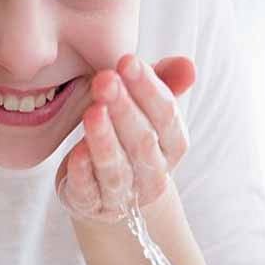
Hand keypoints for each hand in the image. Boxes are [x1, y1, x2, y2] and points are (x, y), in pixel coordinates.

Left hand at [55, 54, 195, 224]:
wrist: (105, 193)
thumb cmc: (125, 138)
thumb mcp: (144, 108)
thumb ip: (163, 83)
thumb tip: (188, 65)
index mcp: (170, 144)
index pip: (166, 115)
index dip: (148, 88)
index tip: (127, 60)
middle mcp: (152, 171)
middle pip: (142, 141)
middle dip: (124, 108)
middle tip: (105, 79)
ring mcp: (123, 193)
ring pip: (116, 168)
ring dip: (104, 139)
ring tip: (92, 112)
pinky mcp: (92, 204)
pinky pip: (89, 190)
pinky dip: (84, 172)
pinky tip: (76, 153)